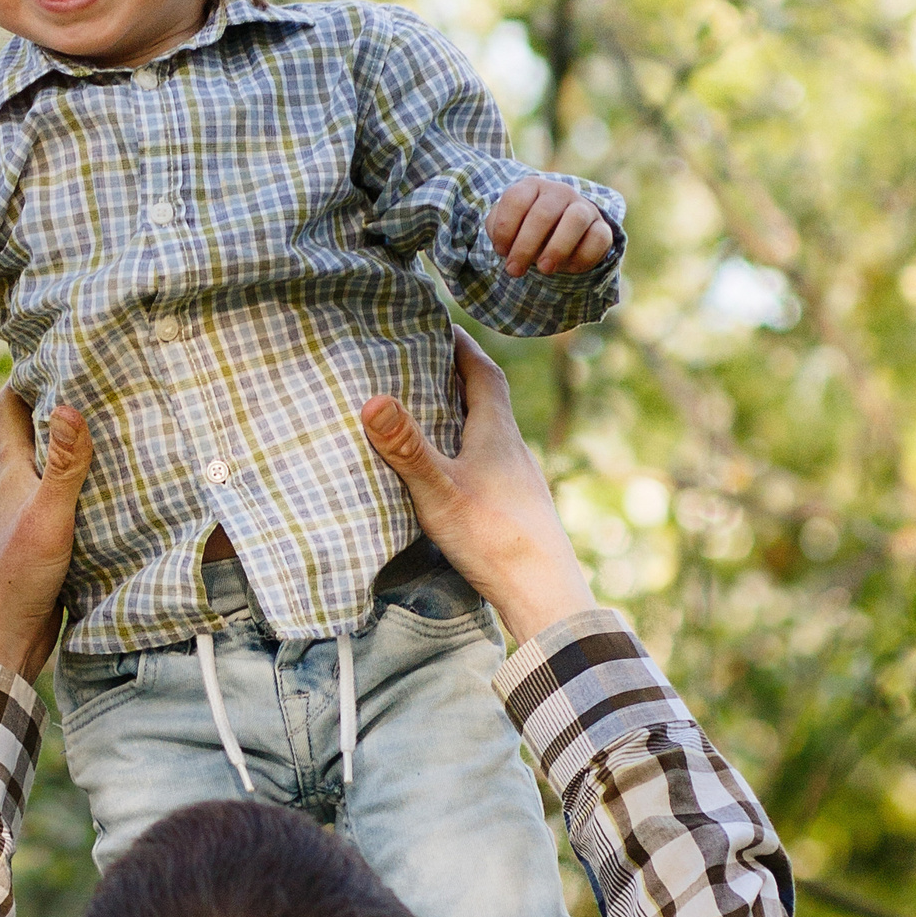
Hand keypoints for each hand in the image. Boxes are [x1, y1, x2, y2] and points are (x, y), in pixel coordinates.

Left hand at [0, 390, 91, 681]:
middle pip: (34, 438)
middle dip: (58, 408)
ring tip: (120, 430)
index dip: (22, 378)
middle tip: (97, 381)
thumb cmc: (14, 577)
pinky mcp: (47, 549)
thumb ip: (63, 465)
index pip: (9, 411)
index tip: (47, 347)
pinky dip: (89, 494)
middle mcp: (16, 492)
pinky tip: (118, 494)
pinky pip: (70, 509)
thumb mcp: (45, 515)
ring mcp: (30, 522)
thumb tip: (70, 403)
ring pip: (53, 475)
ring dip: (78, 454)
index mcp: (10, 475)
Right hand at [360, 337, 596, 645]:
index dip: (460, 344)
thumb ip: (405, 446)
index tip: (436, 324)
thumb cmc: (493, 538)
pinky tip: (449, 469)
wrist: (543, 593)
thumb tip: (372, 399)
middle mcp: (513, 448)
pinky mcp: (516, 506)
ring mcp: (517, 478)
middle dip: (454, 375)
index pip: (482, 371)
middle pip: (485, 398)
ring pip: (487, 432)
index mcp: (496, 432)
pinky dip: (465, 450)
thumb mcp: (439, 490)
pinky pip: (488, 462)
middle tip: (419, 360)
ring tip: (424, 411)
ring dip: (460, 415)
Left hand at [486, 174, 614, 276]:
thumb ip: (499, 231)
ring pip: (576, 219)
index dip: (505, 228)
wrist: (557, 238)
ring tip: (544, 269)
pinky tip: (568, 268)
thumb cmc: (525, 231)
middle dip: (525, 246)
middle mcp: (560, 192)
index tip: (501, 251)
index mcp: (532, 186)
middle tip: (515, 270)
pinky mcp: (602, 227)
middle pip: (543, 213)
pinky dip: (583, 257)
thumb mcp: (506, 229)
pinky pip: (599, 238)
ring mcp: (584, 207)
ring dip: (557, 248)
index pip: (516, 199)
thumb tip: (507, 247)